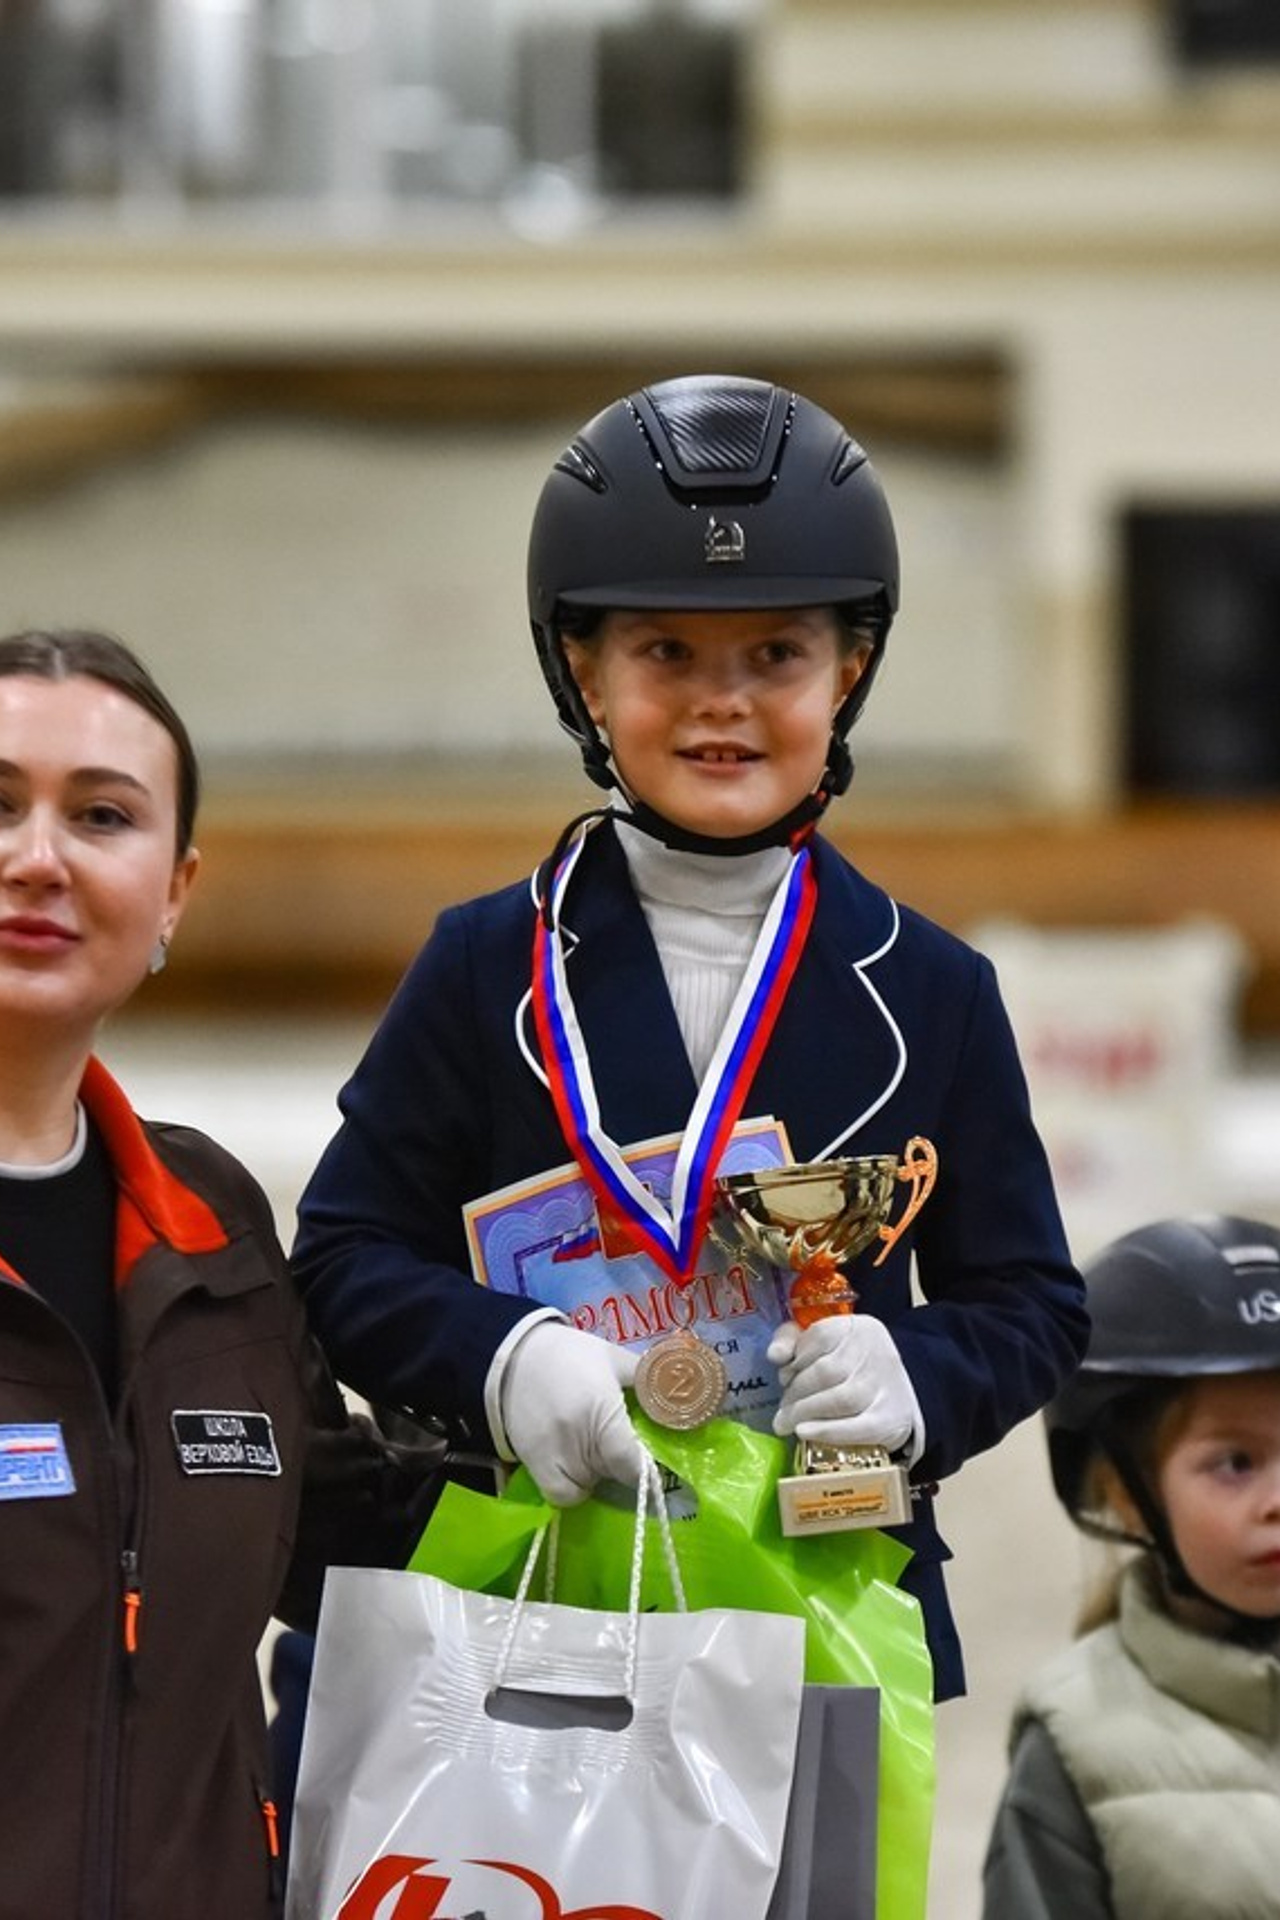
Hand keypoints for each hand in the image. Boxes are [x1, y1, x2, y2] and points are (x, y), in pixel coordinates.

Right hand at [501, 1322, 640, 1505]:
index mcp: (602, 1411)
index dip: (644, 1468)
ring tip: (593, 1448)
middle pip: (611, 1474)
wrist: (512, 1354)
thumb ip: (648, 1379)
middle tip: (620, 1442)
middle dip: (620, 1463)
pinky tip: (576, 1467)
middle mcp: (577, 1440)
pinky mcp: (532, 1462)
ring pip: (588, 1486)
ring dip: (597, 1474)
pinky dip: (573, 1488)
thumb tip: (686, 1396)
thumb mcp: (614, 1358)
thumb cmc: (569, 1354)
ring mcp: (552, 1455)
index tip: (650, 1460)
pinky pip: (560, 1495)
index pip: (631, 1462)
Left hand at [768, 1315, 921, 1458]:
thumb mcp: (824, 1344)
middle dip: (796, 1392)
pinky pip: (856, 1427)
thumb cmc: (850, 1368)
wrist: (897, 1398)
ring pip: (839, 1399)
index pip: (820, 1336)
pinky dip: (826, 1431)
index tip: (784, 1377)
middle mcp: (875, 1352)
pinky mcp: (889, 1420)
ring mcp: (885, 1387)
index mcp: (857, 1328)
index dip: (796, 1358)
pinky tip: (804, 1432)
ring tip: (787, 1423)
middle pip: (826, 1371)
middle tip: (782, 1410)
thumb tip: (774, 1355)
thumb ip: (794, 1342)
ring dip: (805, 1412)